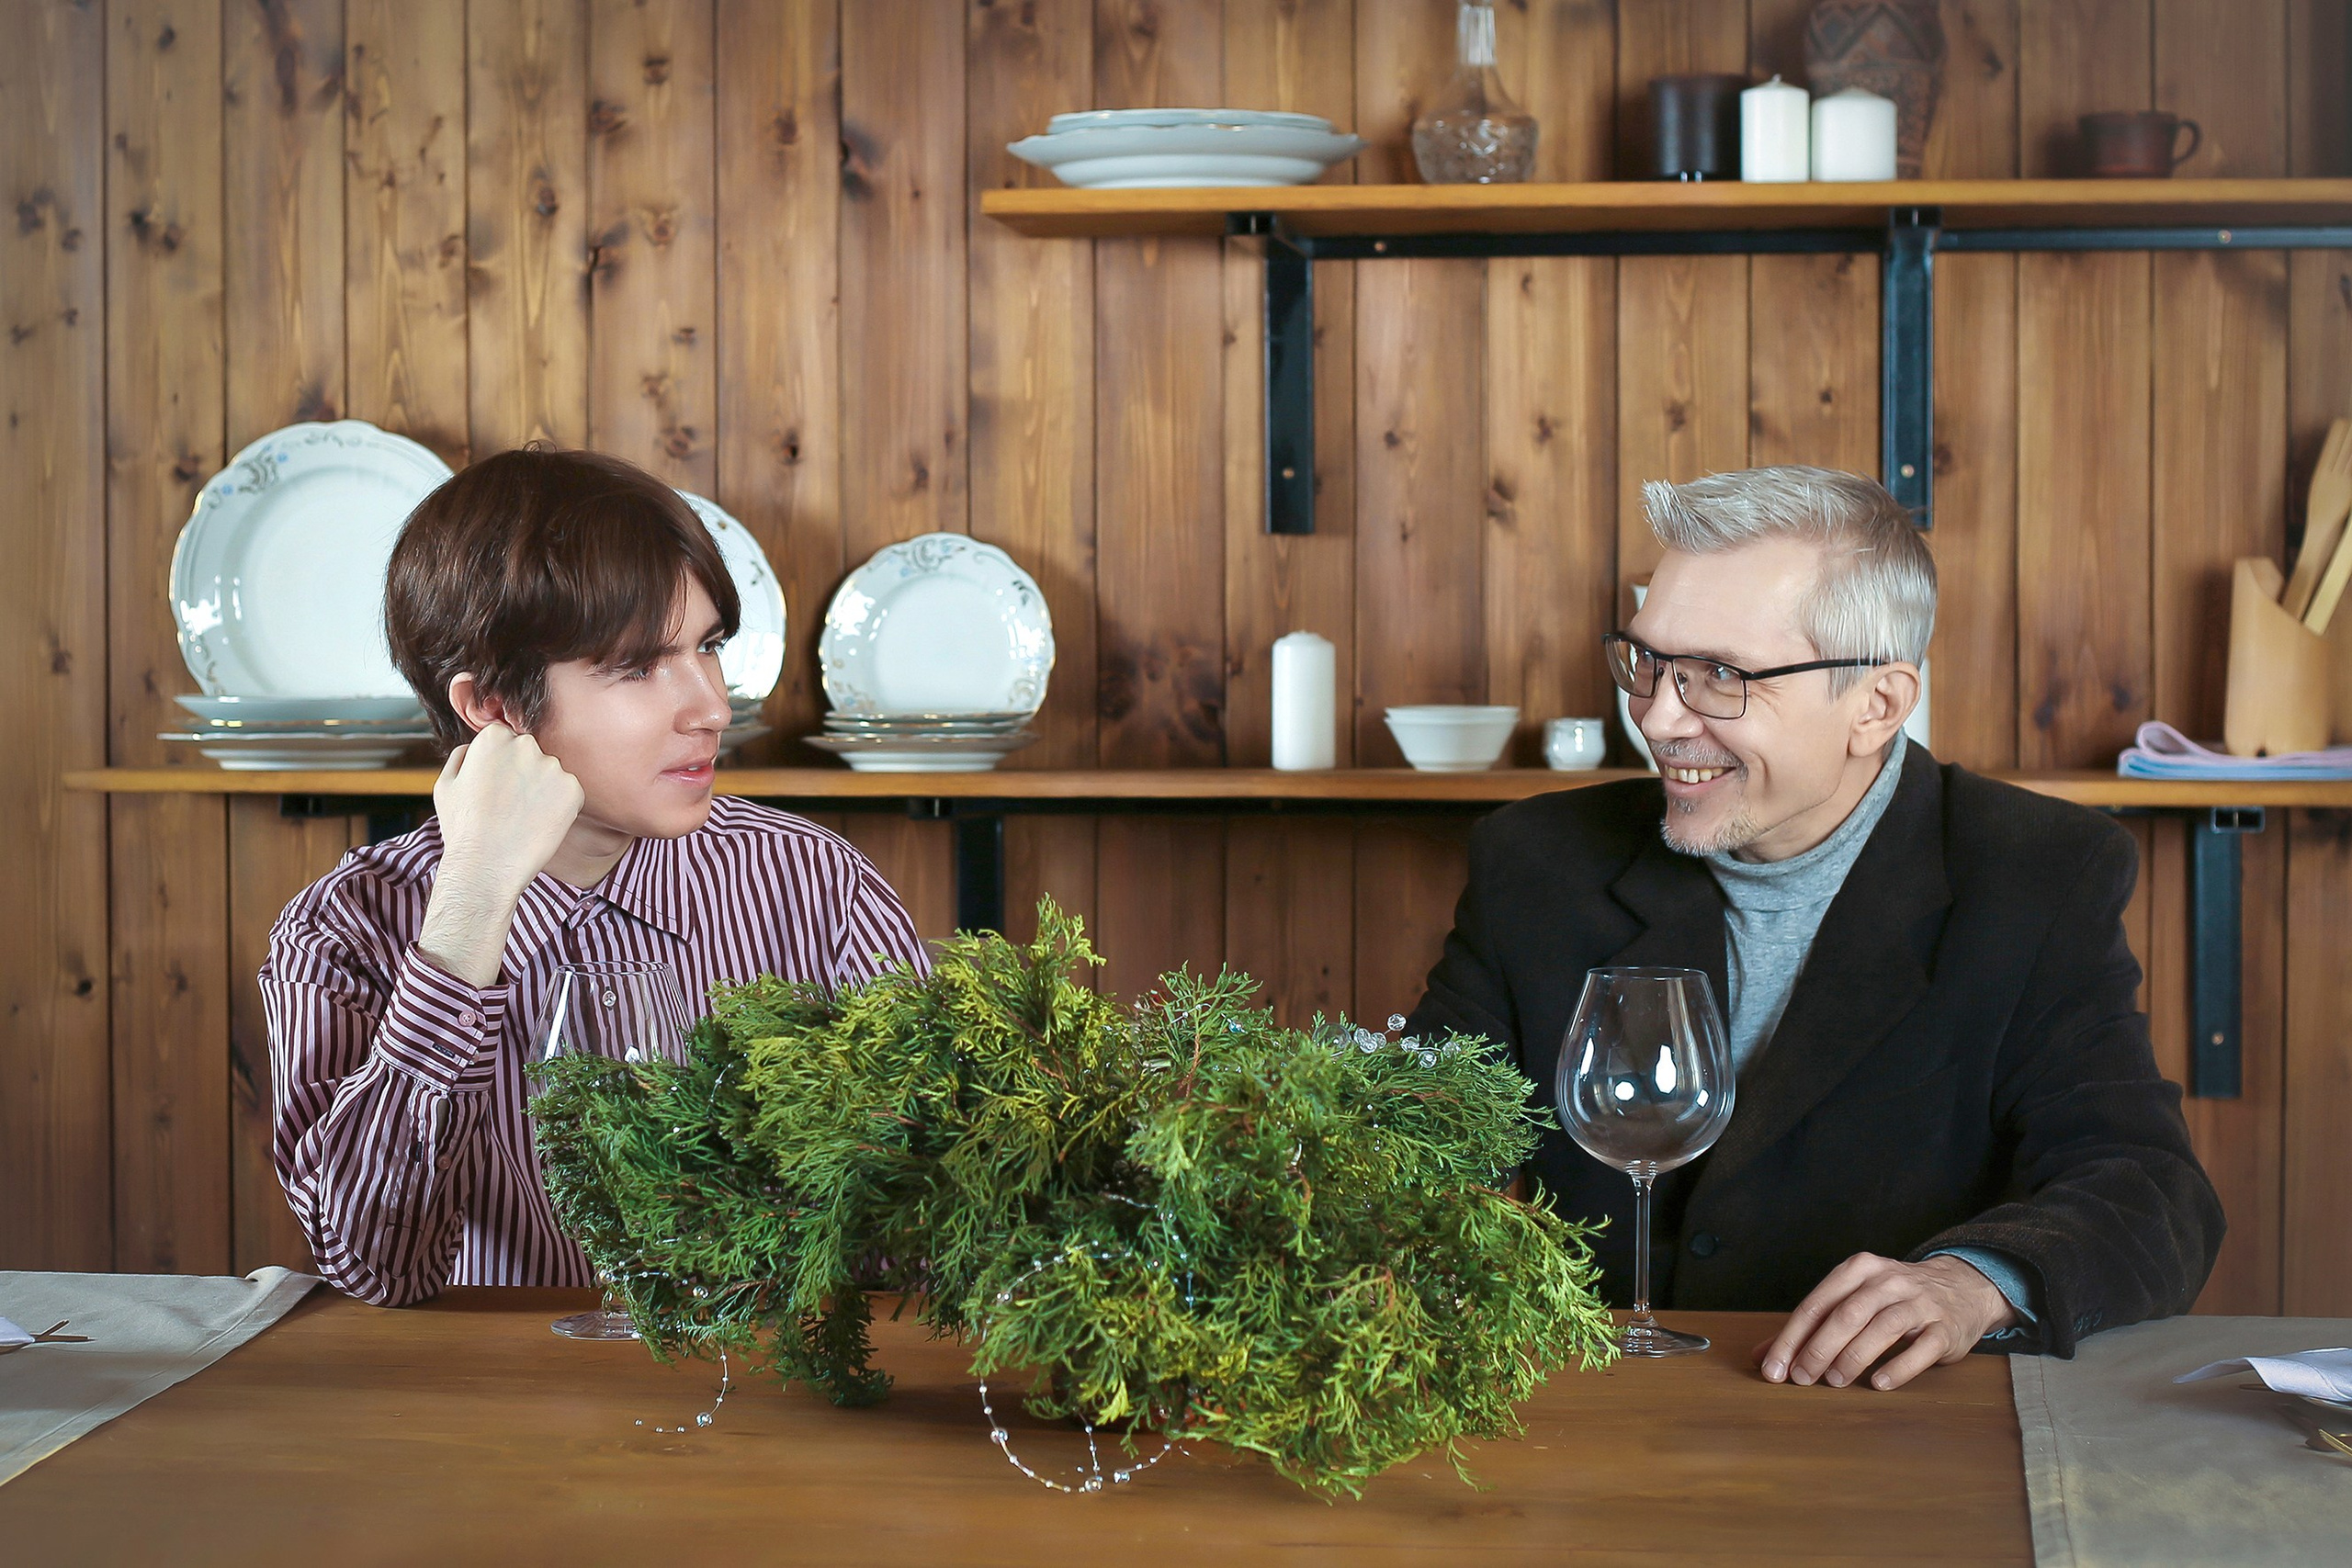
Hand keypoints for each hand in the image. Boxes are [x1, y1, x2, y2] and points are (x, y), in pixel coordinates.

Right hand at [416, 725, 583, 987]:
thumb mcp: (445, 784)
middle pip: (531, 753)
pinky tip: (539, 825)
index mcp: (494, 737)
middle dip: (524, 773)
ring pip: (551, 774)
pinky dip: (560, 808)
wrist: (486, 866)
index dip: (500, 766)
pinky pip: (569, 793)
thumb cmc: (462, 828)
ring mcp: (552, 766)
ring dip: (542, 791)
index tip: (495, 788)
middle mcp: (526, 745)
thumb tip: (474, 746)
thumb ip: (462, 756)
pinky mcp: (573, 789)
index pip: (506, 739)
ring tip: (522, 819)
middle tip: (509, 806)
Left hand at [1752, 1252, 2015, 1391]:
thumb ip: (1810, 1327)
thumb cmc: (1893, 1299)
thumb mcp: (1852, 1300)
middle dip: (1818, 1348)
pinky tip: (1879, 1383)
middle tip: (1802, 1379)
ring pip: (1881, 1328)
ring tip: (1834, 1381)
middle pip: (1846, 1314)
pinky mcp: (1945, 1328)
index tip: (1773, 1369)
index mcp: (1858, 1270)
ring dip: (1853, 1357)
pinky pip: (1921, 1348)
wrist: (1962, 1288)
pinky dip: (1899, 1366)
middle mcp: (1888, 1281)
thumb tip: (1762, 1356)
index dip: (1791, 1338)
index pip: (1816, 1304)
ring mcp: (1919, 1303)